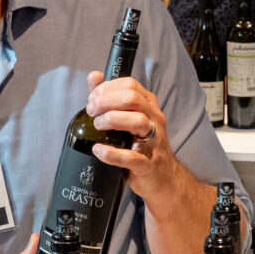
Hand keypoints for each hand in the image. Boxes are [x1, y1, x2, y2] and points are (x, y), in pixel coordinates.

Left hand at [83, 68, 183, 195]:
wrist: (162, 177)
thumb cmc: (141, 144)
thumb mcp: (128, 117)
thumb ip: (110, 96)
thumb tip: (94, 76)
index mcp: (149, 105)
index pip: (130, 85)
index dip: (107, 88)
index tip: (92, 98)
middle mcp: (154, 119)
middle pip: (132, 99)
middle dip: (105, 102)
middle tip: (92, 112)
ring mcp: (154, 141)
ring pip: (137, 121)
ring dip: (111, 120)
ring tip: (97, 126)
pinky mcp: (148, 164)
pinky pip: (131, 157)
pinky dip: (111, 153)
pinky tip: (98, 150)